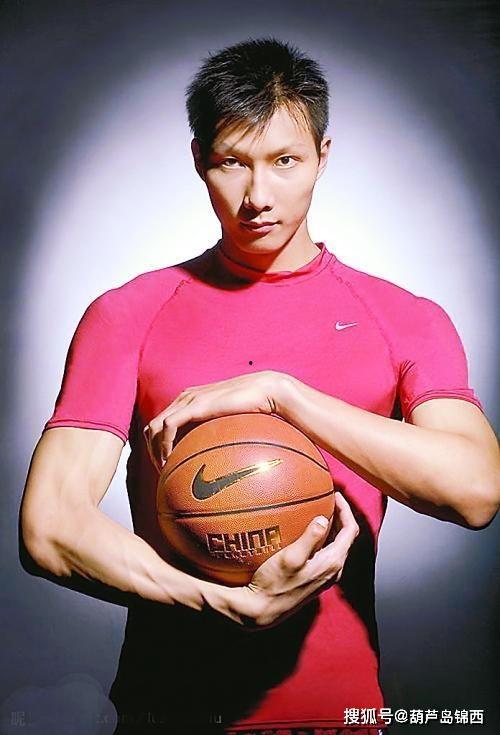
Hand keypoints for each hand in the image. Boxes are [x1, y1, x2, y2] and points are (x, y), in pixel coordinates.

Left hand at [143, 370, 290, 470]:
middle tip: (163, 471)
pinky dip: (164, 444)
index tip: (167, 466)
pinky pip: (168, 426)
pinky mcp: (194, 405)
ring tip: (164, 469)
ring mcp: (188, 400)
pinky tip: (171, 459)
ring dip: (154, 450)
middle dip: (152, 451)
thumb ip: (218, 432)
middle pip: (153, 426)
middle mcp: (184, 398)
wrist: (265, 391)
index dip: (158, 446)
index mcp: (190, 400)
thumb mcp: (229, 422)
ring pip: (155, 426)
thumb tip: (219, 458)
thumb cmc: (254, 408)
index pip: (162, 423)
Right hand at [228, 491, 359, 628]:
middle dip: (340, 516)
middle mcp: (334, 571)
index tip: (335, 494)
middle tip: (327, 498)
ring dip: (331, 527)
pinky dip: (322, 538)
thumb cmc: (274, 584)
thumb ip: (310, 538)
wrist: (263, 611)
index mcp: (333, 563)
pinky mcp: (315, 579)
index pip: (350, 530)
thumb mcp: (291, 558)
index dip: (346, 509)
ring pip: (336, 545)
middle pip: (346, 537)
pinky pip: (326, 553)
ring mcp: (326, 576)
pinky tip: (305, 532)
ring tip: (318, 510)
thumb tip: (323, 519)